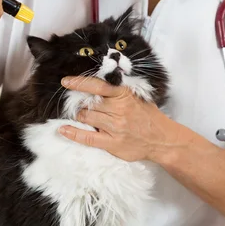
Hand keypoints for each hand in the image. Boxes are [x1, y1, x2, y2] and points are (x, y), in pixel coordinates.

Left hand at [58, 76, 185, 163]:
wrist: (161, 139)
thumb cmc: (147, 114)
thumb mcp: (136, 96)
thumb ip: (118, 89)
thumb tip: (96, 82)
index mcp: (124, 95)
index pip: (98, 86)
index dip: (80, 83)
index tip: (66, 81)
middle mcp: (119, 110)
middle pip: (88, 103)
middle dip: (80, 102)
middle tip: (77, 103)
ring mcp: (115, 127)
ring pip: (86, 117)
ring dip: (80, 115)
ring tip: (81, 114)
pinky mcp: (112, 144)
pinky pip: (87, 138)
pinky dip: (73, 133)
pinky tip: (63, 130)